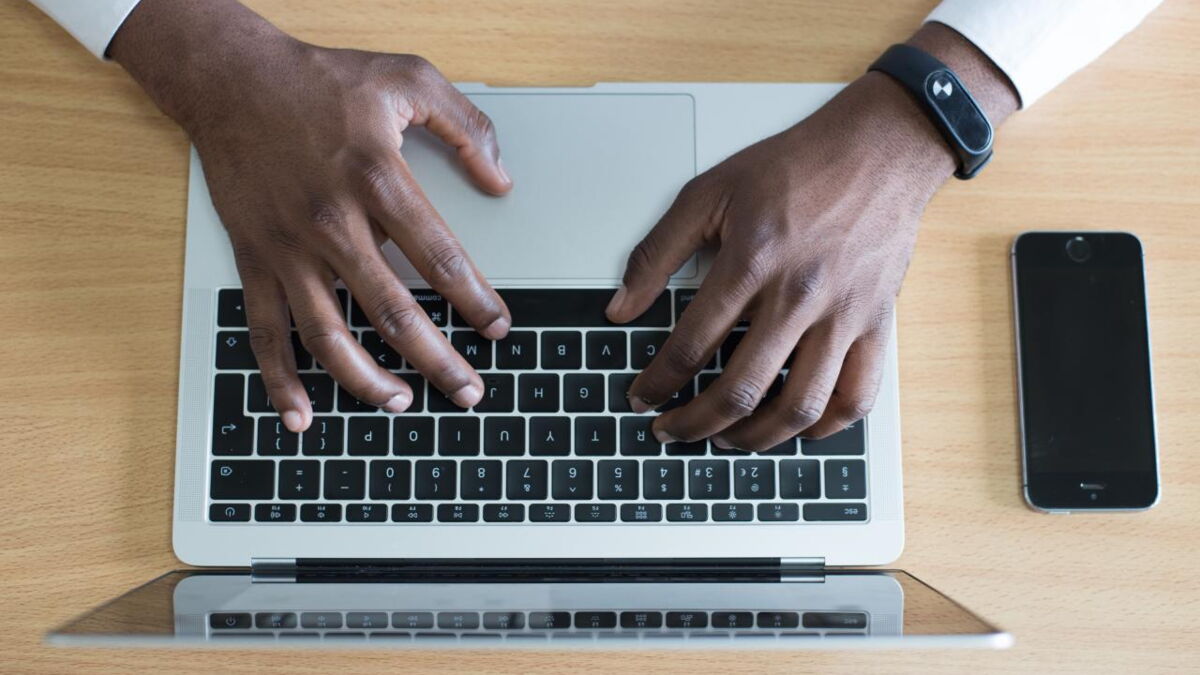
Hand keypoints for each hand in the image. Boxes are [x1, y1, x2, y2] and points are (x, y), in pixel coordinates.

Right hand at [111, 0, 511, 431]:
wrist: (231, 79)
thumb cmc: (321, 80)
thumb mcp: (407, 78)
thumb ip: (465, 126)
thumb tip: (501, 179)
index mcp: (377, 178)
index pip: (440, 257)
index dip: (475, 300)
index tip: (498, 327)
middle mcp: (332, 222)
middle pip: (393, 312)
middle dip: (437, 360)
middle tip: (469, 392)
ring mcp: (289, 248)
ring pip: (329, 335)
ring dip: (367, 381)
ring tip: (403, 404)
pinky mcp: (255, 259)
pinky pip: (265, 331)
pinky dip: (279, 379)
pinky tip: (301, 414)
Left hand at [607, 74, 958, 450]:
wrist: (879, 150)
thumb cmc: (795, 168)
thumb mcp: (708, 192)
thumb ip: (657, 252)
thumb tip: (620, 307)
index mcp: (751, 263)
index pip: (691, 345)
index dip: (657, 382)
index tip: (642, 397)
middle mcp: (799, 296)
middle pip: (740, 389)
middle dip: (694, 424)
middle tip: (671, 431)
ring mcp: (843, 316)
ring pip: (799, 407)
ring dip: (755, 438)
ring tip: (727, 439)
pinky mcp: (877, 325)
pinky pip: (856, 397)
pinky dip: (824, 427)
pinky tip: (796, 428)